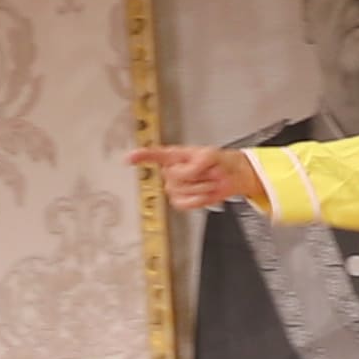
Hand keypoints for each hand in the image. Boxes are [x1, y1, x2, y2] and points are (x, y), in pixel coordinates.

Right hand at [131, 144, 262, 215]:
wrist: (230, 176)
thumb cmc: (219, 161)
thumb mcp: (209, 155)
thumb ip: (195, 164)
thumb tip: (183, 174)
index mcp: (175, 156)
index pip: (154, 155)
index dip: (141, 157)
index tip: (129, 158)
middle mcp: (172, 171)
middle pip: (173, 177)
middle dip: (195, 176)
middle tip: (206, 172)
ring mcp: (175, 187)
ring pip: (181, 191)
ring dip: (200, 187)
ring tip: (208, 181)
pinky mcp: (180, 201)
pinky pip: (183, 204)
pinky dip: (197, 200)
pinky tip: (203, 194)